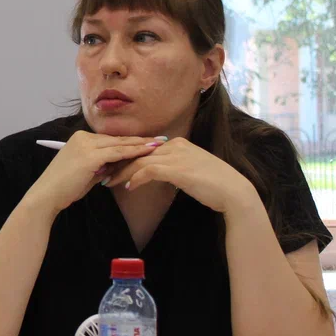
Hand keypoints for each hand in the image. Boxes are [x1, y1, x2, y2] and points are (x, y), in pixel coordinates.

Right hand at [26, 131, 165, 214]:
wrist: (47, 195)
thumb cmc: (64, 188)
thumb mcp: (85, 173)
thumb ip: (100, 166)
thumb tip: (115, 166)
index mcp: (80, 139)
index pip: (111, 140)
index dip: (130, 141)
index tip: (147, 141)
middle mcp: (83, 138)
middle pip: (117, 139)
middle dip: (140, 140)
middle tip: (160, 139)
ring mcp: (86, 145)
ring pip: (119, 144)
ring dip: (141, 144)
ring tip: (159, 144)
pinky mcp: (90, 156)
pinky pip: (117, 153)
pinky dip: (134, 152)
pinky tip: (147, 152)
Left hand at [107, 137, 257, 214]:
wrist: (232, 192)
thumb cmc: (213, 186)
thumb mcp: (189, 172)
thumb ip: (172, 168)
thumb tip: (155, 174)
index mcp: (177, 144)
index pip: (144, 149)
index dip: (126, 158)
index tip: (111, 166)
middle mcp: (175, 145)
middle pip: (139, 153)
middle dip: (118, 163)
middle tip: (102, 172)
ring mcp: (176, 155)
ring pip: (140, 161)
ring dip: (121, 172)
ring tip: (108, 182)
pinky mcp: (176, 168)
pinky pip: (148, 171)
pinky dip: (135, 178)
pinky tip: (128, 187)